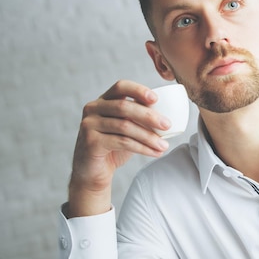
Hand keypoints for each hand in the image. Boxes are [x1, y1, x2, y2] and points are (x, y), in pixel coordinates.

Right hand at [66, 80, 170, 217]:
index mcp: (103, 101)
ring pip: (125, 126)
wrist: (94, 172)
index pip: (121, 87)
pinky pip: (122, 142)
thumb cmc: (114, 148)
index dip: (139, 90)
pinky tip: (154, 152)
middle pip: (124, 107)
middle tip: (168, 125)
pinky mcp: (91, 142)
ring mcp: (89, 125)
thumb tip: (168, 117)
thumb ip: (140, 119)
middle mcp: (93, 109)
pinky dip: (142, 148)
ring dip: (149, 137)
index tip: (156, 99)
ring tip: (164, 145)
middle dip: (149, 116)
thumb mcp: (127, 129)